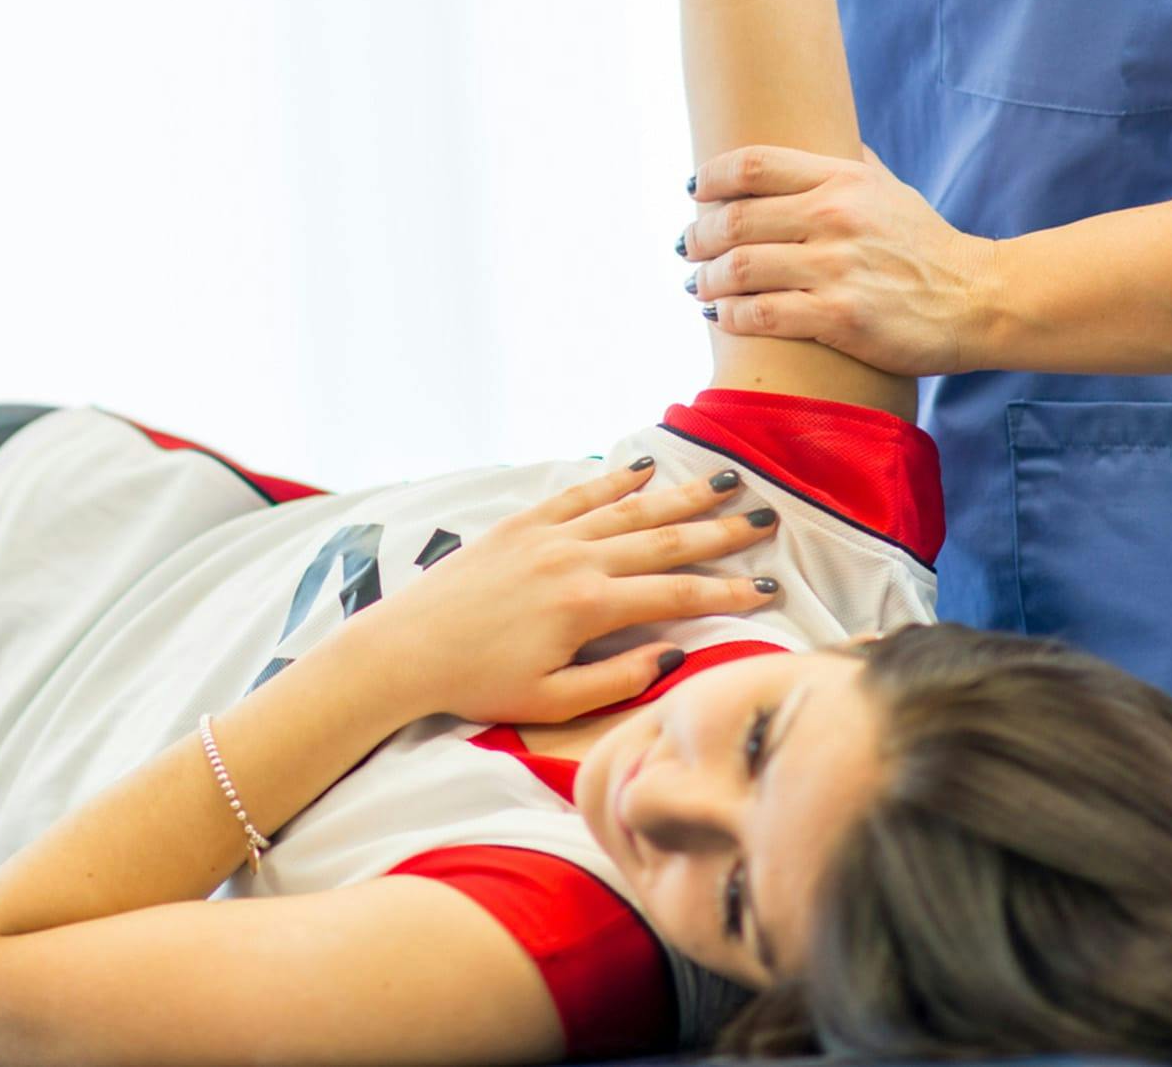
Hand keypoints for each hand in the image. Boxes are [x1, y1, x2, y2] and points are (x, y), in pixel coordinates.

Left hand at [359, 464, 780, 726]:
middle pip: (666, 541)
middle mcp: (577, 558)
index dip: (726, 592)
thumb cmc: (478, 685)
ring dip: (682, 494)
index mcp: (589, 607)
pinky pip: (580, 493)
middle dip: (721, 531)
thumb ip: (618, 678)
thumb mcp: (551, 703)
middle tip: (766, 519)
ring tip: (725, 482)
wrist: (403, 650)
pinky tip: (646, 468)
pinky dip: (616, 479)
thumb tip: (674, 654)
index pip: (676, 596)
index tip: (767, 588)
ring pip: (631, 509)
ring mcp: (550, 534)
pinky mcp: (523, 523)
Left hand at [680, 144, 1000, 375]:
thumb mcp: (891, 188)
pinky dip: (729, 316)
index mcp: (843, 179)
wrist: (978, 301)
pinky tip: (720, 316)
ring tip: (697, 285)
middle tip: (686, 248)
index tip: (694, 191)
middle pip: (734, 218)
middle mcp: (835, 216)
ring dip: (706, 279)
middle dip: (697, 236)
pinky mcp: (839, 318)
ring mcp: (836, 268)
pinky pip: (760, 314)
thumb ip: (850, 164)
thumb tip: (820, 131)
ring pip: (739, 268)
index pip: (753, 164)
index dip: (711, 177)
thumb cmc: (928, 246)